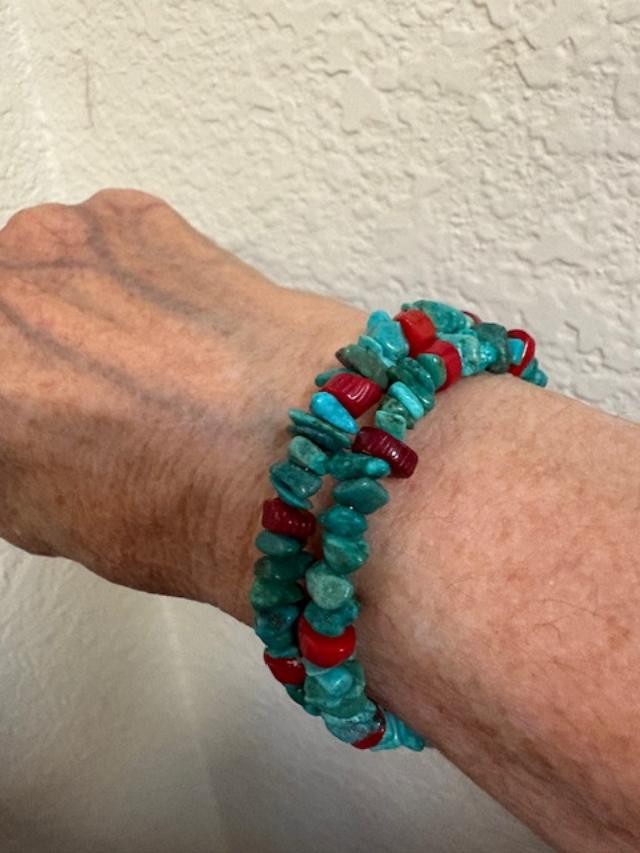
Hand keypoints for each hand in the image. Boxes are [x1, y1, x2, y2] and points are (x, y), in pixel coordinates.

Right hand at [0, 189, 361, 618]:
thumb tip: (11, 432)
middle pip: (2, 312)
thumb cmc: (186, 509)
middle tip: (79, 399)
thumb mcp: (41, 517)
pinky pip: (102, 245)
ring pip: (40, 274)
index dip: (18, 405)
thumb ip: (4, 454)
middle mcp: (0, 291)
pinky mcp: (133, 217)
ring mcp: (62, 240)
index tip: (32, 418)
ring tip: (138, 368)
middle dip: (28, 354)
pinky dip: (126, 280)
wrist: (303, 459)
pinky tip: (172, 329)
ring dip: (72, 312)